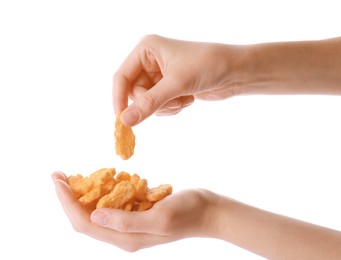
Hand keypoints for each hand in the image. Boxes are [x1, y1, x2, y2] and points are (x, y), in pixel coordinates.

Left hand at [51, 171, 219, 251]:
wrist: (208, 211)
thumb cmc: (189, 213)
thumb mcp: (160, 217)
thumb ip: (127, 221)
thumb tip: (94, 215)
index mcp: (126, 238)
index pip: (85, 223)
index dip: (67, 202)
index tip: (57, 180)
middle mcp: (124, 234)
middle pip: (85, 218)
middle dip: (68, 197)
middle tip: (59, 174)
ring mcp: (130, 224)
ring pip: (96, 211)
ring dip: (82, 194)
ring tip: (74, 176)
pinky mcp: (137, 213)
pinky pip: (112, 204)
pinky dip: (103, 190)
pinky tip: (103, 177)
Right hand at [113, 34, 244, 125]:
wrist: (235, 71)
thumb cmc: (207, 66)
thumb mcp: (176, 84)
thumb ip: (149, 103)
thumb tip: (125, 121)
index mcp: (146, 50)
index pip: (121, 77)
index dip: (119, 99)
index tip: (122, 120)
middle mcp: (150, 61)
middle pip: (135, 92)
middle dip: (153, 103)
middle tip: (171, 103)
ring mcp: (159, 75)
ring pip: (147, 102)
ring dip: (165, 106)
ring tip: (184, 98)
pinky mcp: (169, 86)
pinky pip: (159, 105)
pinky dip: (172, 107)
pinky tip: (188, 99)